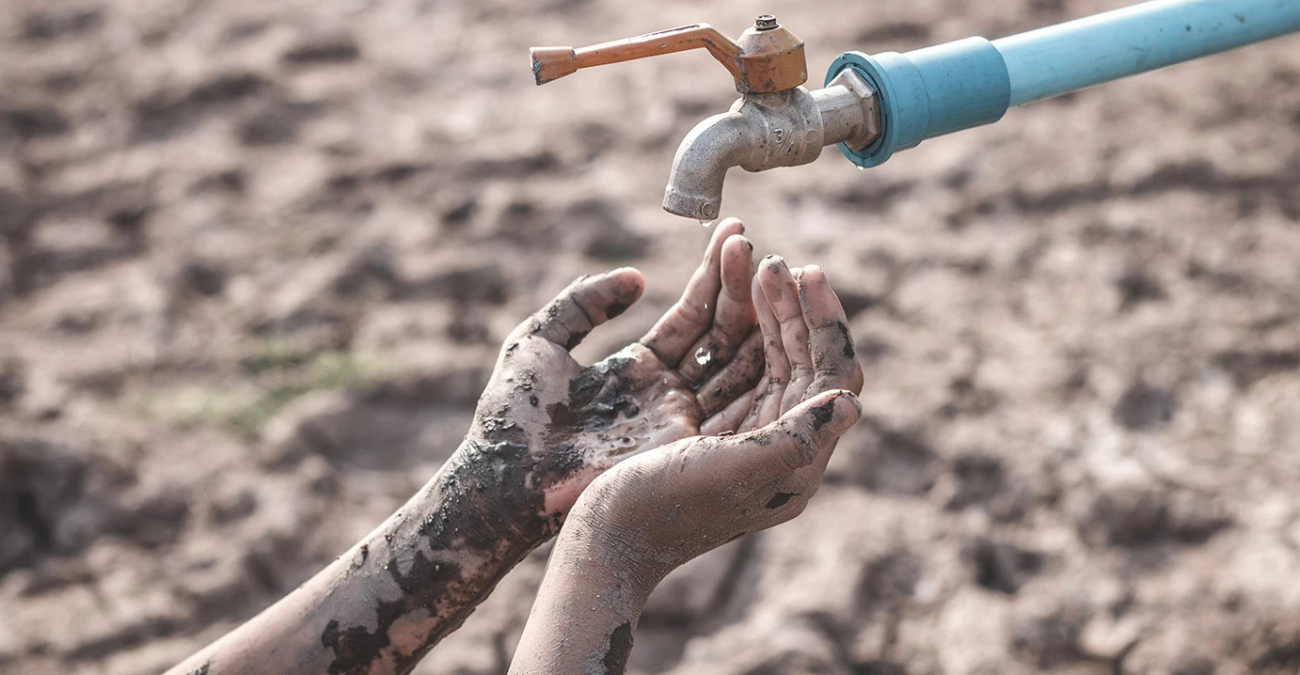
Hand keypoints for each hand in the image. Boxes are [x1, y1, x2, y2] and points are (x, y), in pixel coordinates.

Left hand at [445, 219, 765, 549]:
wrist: (502, 478)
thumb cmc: (511, 415)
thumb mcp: (540, 340)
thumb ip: (584, 302)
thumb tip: (637, 278)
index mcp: (641, 369)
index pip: (691, 316)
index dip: (712, 276)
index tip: (733, 233)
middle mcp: (669, 394)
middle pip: (721, 334)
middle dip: (740, 288)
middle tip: (755, 244)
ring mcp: (682, 419)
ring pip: (735, 361)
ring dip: (755, 317)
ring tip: (771, 267)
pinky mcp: (684, 444)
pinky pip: (734, 398)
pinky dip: (757, 360)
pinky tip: (773, 320)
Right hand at [507, 258, 865, 674]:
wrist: (602, 543)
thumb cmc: (662, 511)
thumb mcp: (734, 472)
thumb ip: (796, 439)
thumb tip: (852, 402)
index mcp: (794, 460)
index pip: (831, 377)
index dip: (825, 323)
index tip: (806, 271)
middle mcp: (773, 442)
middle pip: (798, 358)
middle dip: (788, 304)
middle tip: (772, 260)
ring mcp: (735, 429)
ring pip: (761, 351)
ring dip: (757, 302)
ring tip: (745, 251)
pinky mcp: (698, 420)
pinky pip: (724, 358)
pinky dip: (723, 317)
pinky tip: (718, 281)